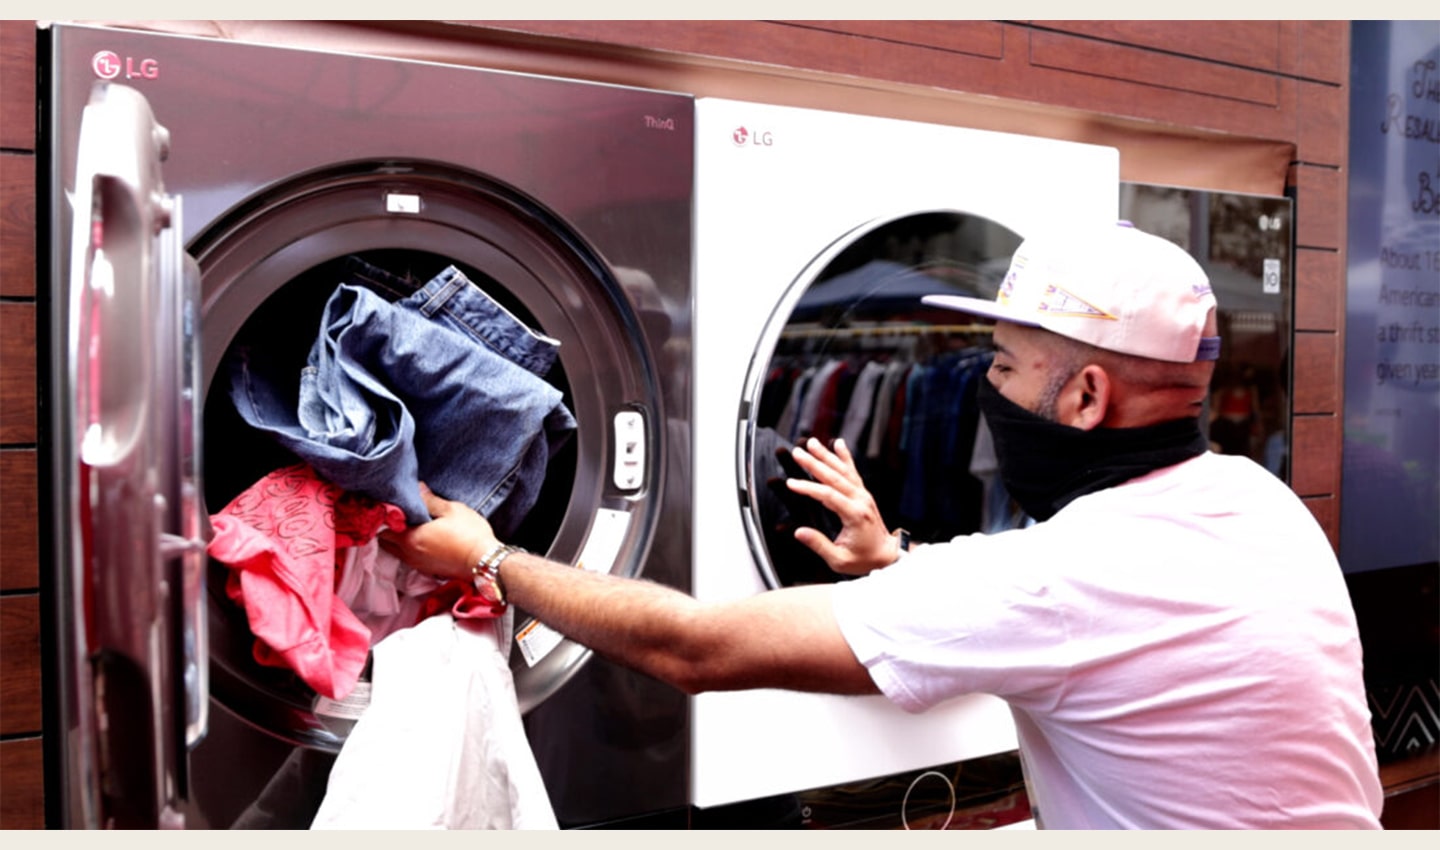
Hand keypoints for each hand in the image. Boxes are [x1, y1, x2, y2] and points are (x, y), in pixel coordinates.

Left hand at [377, 482, 496, 581]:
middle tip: (393, 514)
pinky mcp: (428, 570)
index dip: (381, 515)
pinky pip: (408, 558)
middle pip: (384, 541)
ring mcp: (417, 564)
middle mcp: (408, 554)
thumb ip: (430, 500)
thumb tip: (418, 488)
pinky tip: (419, 539)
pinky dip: (407, 548)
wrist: (485, 562)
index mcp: (410, 538)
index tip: (385, 505)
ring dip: (396, 539)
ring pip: (395, 551)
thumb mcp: (451, 510)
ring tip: (405, 525)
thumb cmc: (469, 534)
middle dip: (385, 528)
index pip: (382, 527)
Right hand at [784, 438, 897, 575]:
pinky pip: (852, 471)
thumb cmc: (863, 559)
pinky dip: (845, 456)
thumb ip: (819, 545)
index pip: (828, 496)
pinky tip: (838, 443)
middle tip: (797, 452)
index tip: (791, 483)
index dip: (809, 488)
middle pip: (835, 477)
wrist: (886, 555)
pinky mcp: (863, 493)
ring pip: (843, 470)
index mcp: (854, 515)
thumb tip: (799, 532)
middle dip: (814, 463)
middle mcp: (860, 501)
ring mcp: (863, 495)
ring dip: (826, 455)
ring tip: (811, 442)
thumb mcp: (840, 560)